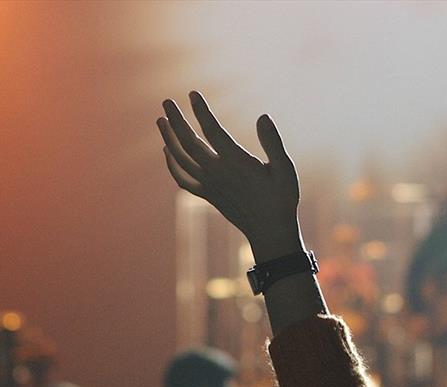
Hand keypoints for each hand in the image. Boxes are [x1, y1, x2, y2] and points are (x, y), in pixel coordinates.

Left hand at [158, 91, 302, 261]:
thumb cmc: (281, 199)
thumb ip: (273, 142)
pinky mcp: (207, 195)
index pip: (212, 131)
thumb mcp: (285, 169)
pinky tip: (166, 152)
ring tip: (160, 120)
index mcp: (237, 163)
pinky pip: (182, 179)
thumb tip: (263, 117)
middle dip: (176, 120)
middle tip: (166, 102)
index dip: (201, 111)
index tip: (192, 94)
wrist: (270, 232)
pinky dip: (171, 165)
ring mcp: (210, 185)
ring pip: (181, 159)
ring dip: (168, 138)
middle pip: (188, 142)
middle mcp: (218, 173)